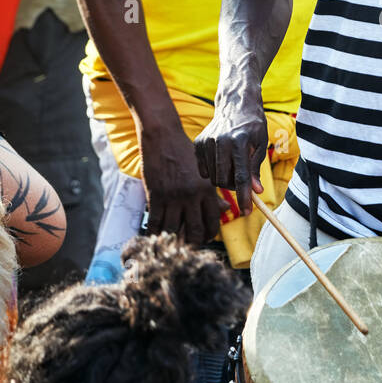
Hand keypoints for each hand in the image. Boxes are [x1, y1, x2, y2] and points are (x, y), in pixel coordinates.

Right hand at [139, 125, 227, 244]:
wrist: (163, 137)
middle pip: (195, 230)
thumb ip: (213, 192)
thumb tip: (226, 210)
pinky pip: (155, 222)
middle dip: (193, 242)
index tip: (206, 237)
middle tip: (189, 244)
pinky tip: (155, 234)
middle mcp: (192, 195)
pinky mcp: (156, 195)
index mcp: (206, 189)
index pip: (213, 220)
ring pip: (174, 229)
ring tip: (172, 242)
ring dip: (173, 239)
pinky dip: (155, 232)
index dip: (210, 233)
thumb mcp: (204, 171)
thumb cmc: (185, 152)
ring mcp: (173, 196)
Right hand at [194, 97, 267, 216]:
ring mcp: (206, 141)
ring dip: (224, 179)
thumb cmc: (252, 125)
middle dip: (234, 187)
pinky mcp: (197, 143)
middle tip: (243, 182)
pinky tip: (221, 159)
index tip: (247, 211)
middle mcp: (220, 141)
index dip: (245, 196)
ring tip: (233, 166)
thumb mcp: (260, 145)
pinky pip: (204, 171)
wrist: (236, 104)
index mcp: (240, 141)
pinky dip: (213, 171)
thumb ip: (255, 168)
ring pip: (213, 178)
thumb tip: (256, 191)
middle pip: (224, 180)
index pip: (241, 176)